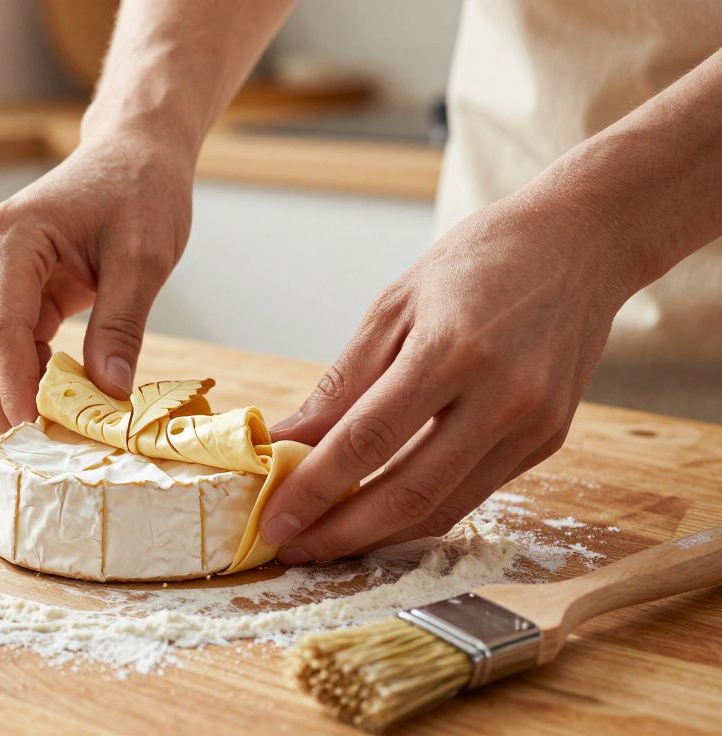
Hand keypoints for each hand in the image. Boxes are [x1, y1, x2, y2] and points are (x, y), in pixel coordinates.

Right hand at [0, 136, 193, 431]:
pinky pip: (1, 345)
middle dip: (2, 405)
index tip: (42, 438)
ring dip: (11, 395)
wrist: (133, 153)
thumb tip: (109, 396)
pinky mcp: (2, 287)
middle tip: (47, 451)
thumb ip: (122, 326)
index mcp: (11, 237)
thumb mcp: (144, 258)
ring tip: (59, 431)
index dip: (16, 393)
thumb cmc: (140, 189)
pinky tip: (59, 401)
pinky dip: (25, 377)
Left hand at [263, 197, 638, 562]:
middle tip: (293, 549)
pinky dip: (421, 513)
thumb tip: (288, 440)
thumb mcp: (394, 306)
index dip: (315, 489)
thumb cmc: (476, 264)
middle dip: (342, 533)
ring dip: (378, 536)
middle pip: (408, 492)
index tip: (275, 520)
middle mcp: (501, 395)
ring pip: (443, 507)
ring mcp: (532, 425)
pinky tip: (379, 515)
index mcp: (451, 349)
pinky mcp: (547, 441)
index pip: (367, 440)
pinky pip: (472, 494)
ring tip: (327, 541)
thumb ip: (342, 382)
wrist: (578, 245)